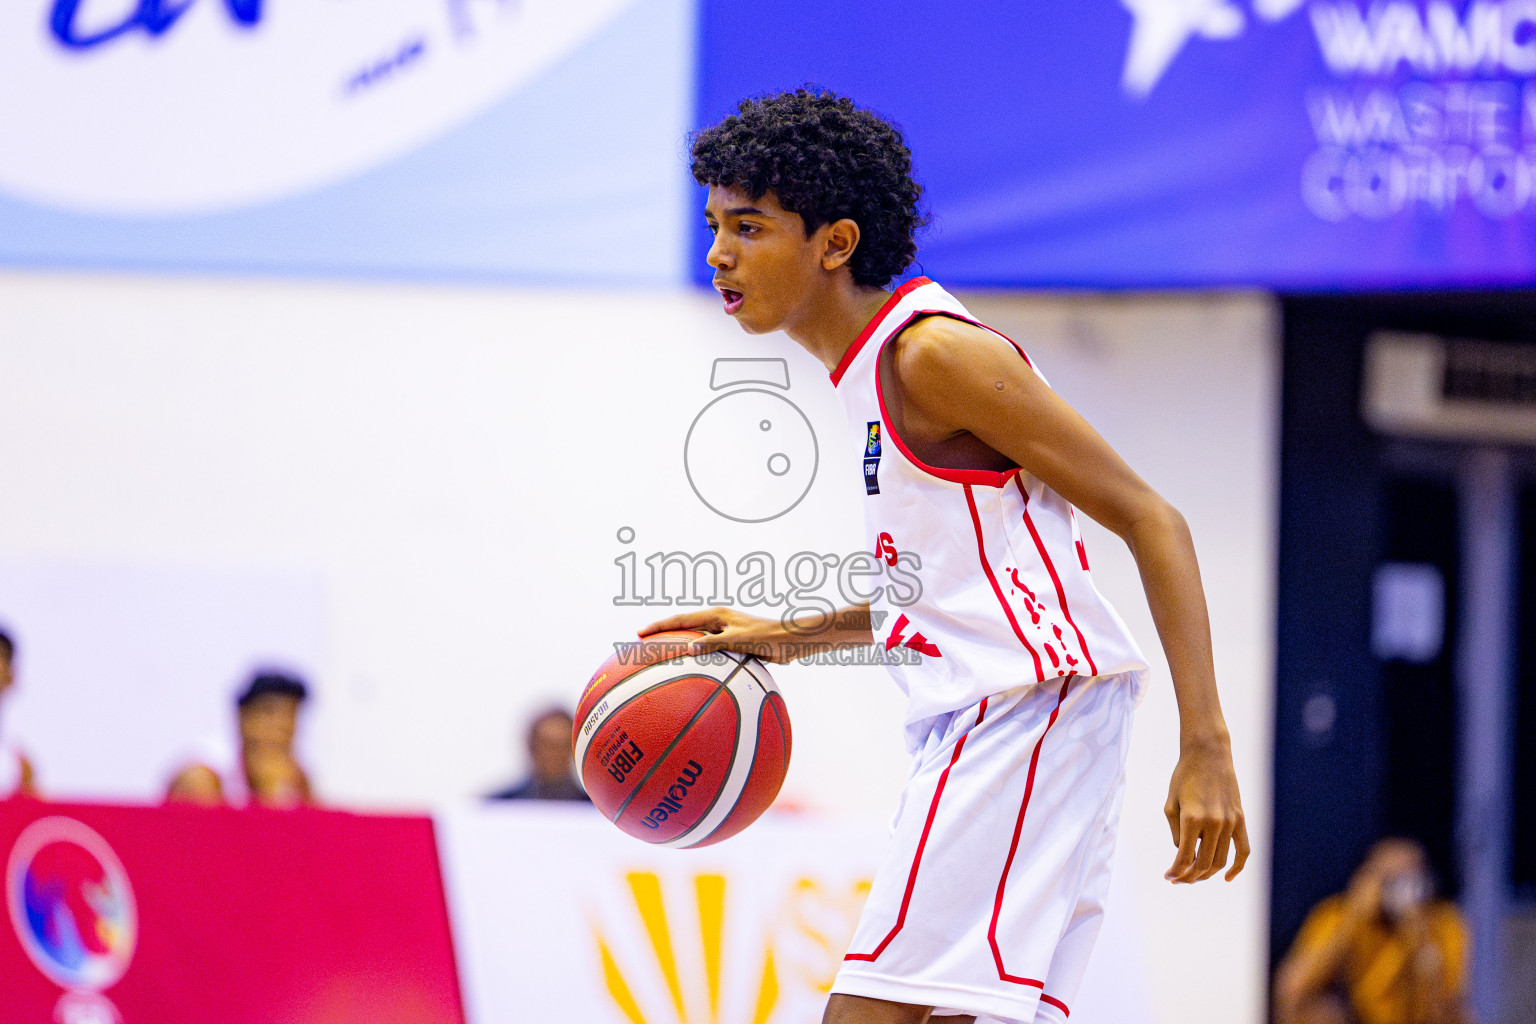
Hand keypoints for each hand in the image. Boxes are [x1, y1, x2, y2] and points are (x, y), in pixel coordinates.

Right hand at [639, 607, 800, 662]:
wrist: (792, 641)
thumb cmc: (769, 638)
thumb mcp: (739, 640)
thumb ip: (714, 644)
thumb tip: (689, 649)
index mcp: (717, 615)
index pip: (681, 620)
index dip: (659, 626)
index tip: (640, 633)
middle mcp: (718, 622)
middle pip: (684, 628)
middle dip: (664, 635)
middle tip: (643, 644)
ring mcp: (725, 633)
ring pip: (695, 641)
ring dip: (680, 647)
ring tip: (661, 659)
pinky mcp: (733, 645)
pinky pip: (709, 653)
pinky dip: (698, 660)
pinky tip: (693, 675)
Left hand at [1163, 737, 1248, 882]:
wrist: (1208, 755)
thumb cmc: (1184, 778)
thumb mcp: (1170, 804)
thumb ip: (1176, 832)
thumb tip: (1184, 853)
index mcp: (1192, 819)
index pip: (1184, 857)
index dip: (1176, 871)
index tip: (1168, 877)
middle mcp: (1214, 823)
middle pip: (1203, 863)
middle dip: (1189, 876)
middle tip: (1178, 880)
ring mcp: (1230, 822)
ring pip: (1221, 860)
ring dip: (1207, 874)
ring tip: (1194, 877)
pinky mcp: (1240, 820)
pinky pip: (1243, 850)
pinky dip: (1237, 868)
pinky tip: (1226, 878)